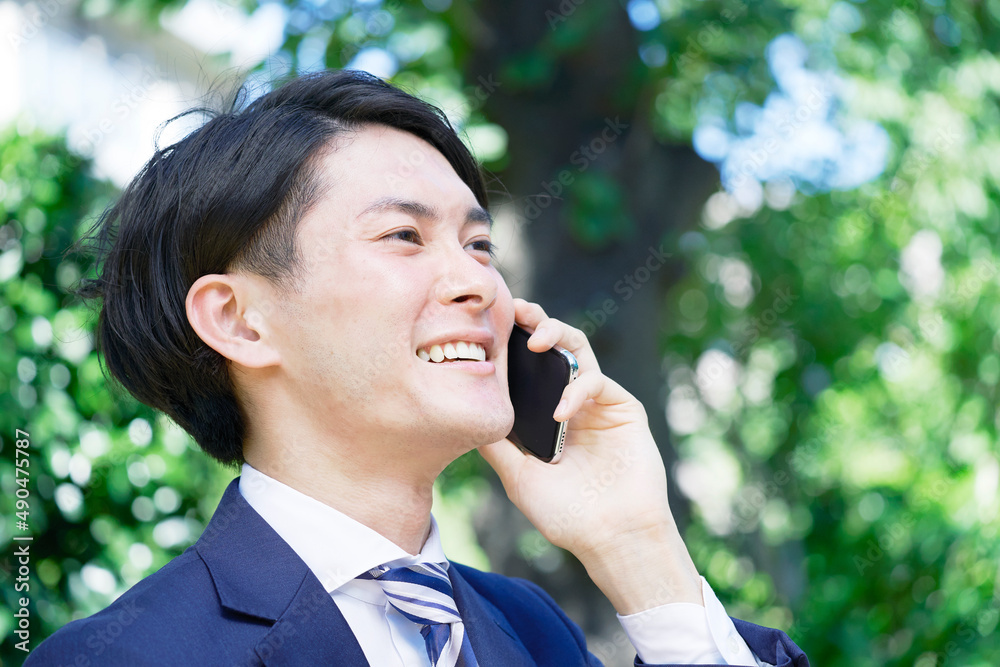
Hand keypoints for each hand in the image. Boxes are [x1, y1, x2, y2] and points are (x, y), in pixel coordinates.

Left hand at [479, 299, 702, 611]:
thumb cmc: (564, 513)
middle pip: (554, 346)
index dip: (512, 341)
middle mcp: (570, 401)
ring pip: (579, 350)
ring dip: (558, 335)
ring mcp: (597, 403)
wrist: (609, 537)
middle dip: (537, 322)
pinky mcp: (624, 408)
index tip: (490, 321)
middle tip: (518, 311)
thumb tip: (462, 409)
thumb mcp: (516, 474)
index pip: (527, 366)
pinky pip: (598, 381)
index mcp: (544, 413)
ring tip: (536, 341)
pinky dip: (577, 389)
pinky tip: (561, 412)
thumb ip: (494, 442)